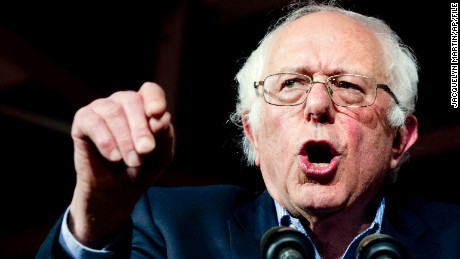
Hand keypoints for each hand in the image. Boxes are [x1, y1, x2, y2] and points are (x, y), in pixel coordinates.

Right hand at [68, 82, 174, 247]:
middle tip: (146, 150)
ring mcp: (101, 108)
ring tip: (132, 161)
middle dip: (141, 128)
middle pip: (132, 101)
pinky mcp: (83, 120)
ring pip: (113, 112)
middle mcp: (122, 102)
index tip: (157, 114)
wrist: (116, 192)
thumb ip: (165, 135)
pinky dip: (106, 140)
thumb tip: (161, 117)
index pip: (150, 91)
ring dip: (125, 139)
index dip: (154, 99)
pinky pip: (92, 122)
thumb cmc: (142, 168)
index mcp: (144, 105)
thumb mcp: (162, 154)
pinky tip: (114, 157)